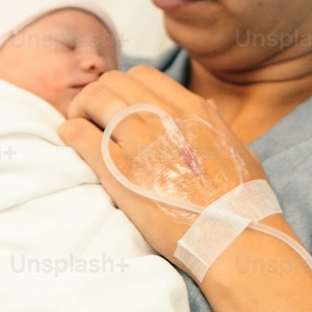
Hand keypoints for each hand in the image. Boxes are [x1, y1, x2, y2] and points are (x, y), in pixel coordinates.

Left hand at [58, 66, 271, 262]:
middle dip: (97, 94)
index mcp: (191, 109)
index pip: (142, 75)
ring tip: (78, 126)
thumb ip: (215, 123)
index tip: (119, 104)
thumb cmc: (241, 199)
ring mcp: (140, 144)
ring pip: (94, 100)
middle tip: (92, 116)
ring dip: (80, 109)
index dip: (123, 86)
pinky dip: (70, 131)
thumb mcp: (237, 148)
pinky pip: (81, 134)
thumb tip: (205, 106)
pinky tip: (70, 139)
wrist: (233, 236)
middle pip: (113, 82)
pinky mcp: (120, 173)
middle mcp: (164, 118)